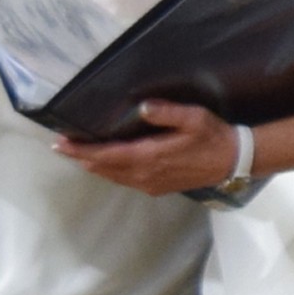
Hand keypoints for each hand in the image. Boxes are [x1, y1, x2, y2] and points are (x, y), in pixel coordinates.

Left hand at [60, 101, 243, 192]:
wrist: (232, 161)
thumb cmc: (212, 136)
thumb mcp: (193, 117)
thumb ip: (167, 112)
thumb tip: (142, 107)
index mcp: (150, 156)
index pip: (107, 155)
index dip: (82, 151)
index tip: (61, 144)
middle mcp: (145, 175)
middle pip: (105, 168)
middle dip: (82, 158)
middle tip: (61, 147)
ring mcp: (150, 184)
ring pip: (113, 177)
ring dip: (94, 166)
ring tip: (78, 155)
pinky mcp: (157, 188)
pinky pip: (125, 181)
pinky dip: (110, 172)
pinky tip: (106, 164)